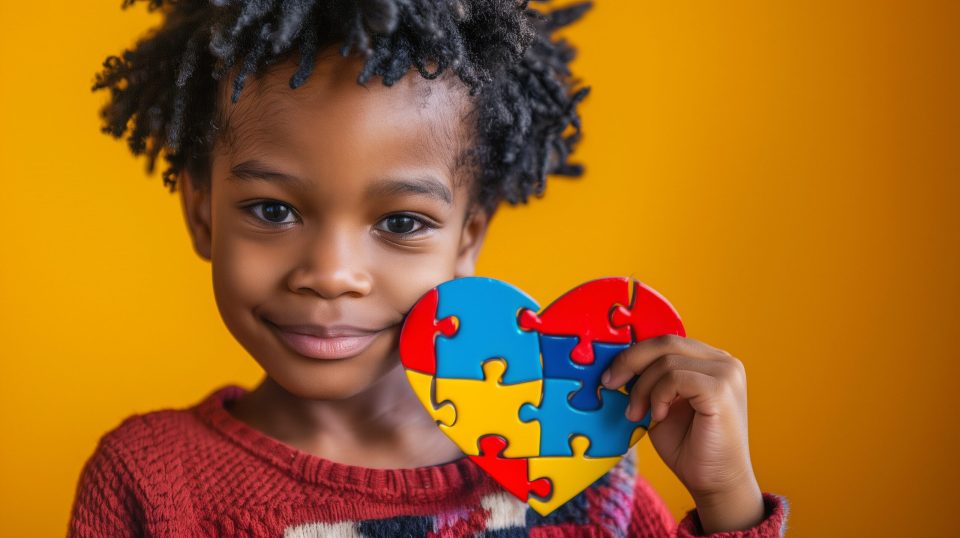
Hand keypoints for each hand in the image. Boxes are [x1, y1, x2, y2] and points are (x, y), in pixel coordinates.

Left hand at [601, 334, 764, 533]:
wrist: (715, 483)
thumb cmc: (688, 447)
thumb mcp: (660, 404)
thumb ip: (650, 380)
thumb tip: (617, 363)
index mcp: (710, 361)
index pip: (666, 341)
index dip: (634, 353)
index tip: (610, 375)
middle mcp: (723, 361)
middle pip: (665, 342)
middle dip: (630, 361)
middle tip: (610, 384)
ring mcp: (726, 373)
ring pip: (666, 361)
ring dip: (642, 388)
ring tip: (637, 414)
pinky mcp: (722, 389)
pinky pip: (675, 377)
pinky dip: (658, 396)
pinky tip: (658, 417)